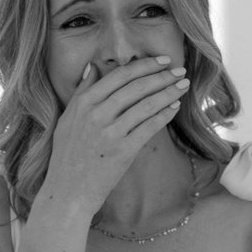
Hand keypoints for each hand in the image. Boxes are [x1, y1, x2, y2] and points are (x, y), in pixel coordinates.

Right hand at [37, 55, 189, 213]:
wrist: (68, 191)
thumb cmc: (68, 156)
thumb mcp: (67, 119)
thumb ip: (81, 92)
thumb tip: (92, 67)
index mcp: (83, 103)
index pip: (119, 76)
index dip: (143, 66)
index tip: (161, 61)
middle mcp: (96, 114)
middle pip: (136, 87)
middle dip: (161, 76)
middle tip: (180, 70)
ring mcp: (110, 132)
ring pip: (146, 105)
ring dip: (168, 92)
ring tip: (183, 85)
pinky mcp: (123, 151)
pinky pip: (149, 127)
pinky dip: (164, 115)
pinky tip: (175, 107)